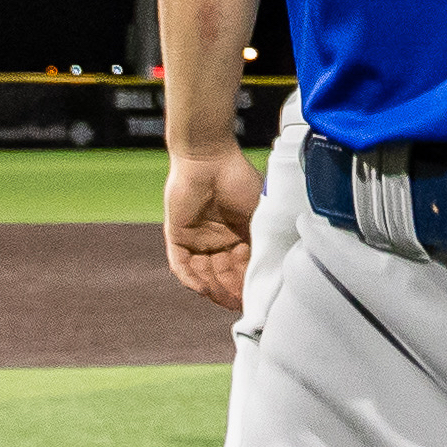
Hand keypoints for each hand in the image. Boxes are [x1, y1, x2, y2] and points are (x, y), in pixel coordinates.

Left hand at [162, 146, 262, 307]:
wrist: (209, 157)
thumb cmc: (238, 179)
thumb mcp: (259, 215)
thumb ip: (262, 242)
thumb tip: (269, 271)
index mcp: (239, 235)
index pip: (243, 269)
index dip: (248, 282)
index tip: (255, 289)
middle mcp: (218, 240)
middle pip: (223, 277)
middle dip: (231, 287)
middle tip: (239, 288)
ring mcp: (197, 239)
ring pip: (203, 275)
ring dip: (214, 285)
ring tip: (223, 283)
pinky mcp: (177, 234)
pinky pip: (180, 264)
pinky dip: (191, 279)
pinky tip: (203, 287)